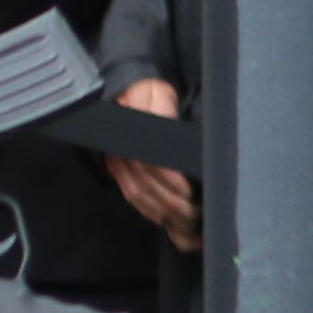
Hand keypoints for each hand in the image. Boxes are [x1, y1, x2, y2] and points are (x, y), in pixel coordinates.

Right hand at [105, 76, 198, 244]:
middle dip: (170, 204)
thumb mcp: (159, 93)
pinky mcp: (117, 169)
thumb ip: (164, 110)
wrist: (129, 90)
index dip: (170, 181)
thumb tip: (167, 130)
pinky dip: (148, 211)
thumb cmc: (150, 93)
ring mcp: (117, 161)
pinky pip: (130, 195)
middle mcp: (121, 150)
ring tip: (185, 223)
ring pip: (137, 194)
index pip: (150, 164)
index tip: (189, 193)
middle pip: (144, 184)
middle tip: (195, 215)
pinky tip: (165, 220)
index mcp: (132, 131)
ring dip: (162, 212)